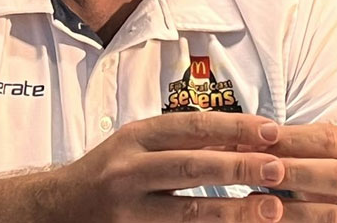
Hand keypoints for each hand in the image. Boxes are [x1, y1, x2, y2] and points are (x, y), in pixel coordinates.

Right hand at [56, 112, 293, 221]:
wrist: (57, 209)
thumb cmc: (109, 172)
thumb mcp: (136, 145)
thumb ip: (181, 141)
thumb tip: (242, 138)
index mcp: (135, 138)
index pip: (191, 126)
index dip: (233, 127)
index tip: (271, 129)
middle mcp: (129, 170)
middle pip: (191, 165)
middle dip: (239, 165)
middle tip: (279, 167)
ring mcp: (129, 209)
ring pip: (188, 210)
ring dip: (234, 209)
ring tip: (272, 208)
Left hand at [261, 124, 336, 221]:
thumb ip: (305, 148)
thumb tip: (253, 139)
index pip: (330, 139)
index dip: (290, 137)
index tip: (257, 137)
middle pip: (335, 175)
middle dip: (293, 170)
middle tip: (257, 168)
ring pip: (335, 215)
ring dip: (293, 208)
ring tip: (259, 200)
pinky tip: (272, 220)